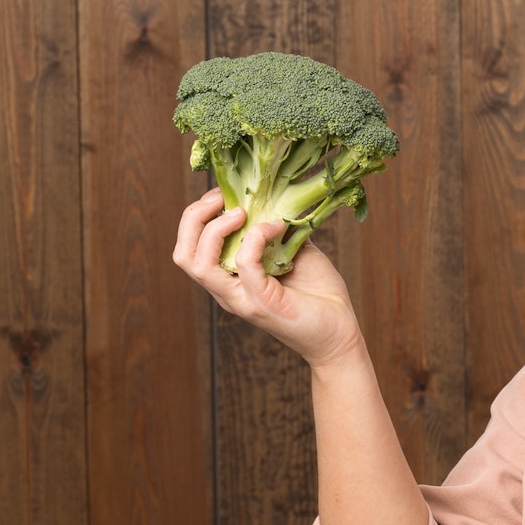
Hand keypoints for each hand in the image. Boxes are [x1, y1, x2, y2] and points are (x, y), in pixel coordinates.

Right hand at [173, 188, 364, 367]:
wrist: (341, 330)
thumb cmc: (319, 294)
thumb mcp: (294, 251)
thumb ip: (276, 230)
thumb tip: (273, 199)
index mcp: (229, 279)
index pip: (191, 247)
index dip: (198, 216)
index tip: (221, 193)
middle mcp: (227, 291)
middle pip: (184, 254)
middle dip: (194, 218)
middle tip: (219, 198)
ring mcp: (240, 299)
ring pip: (198, 263)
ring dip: (215, 229)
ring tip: (239, 211)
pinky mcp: (260, 302)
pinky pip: (244, 264)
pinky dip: (256, 237)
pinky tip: (277, 227)